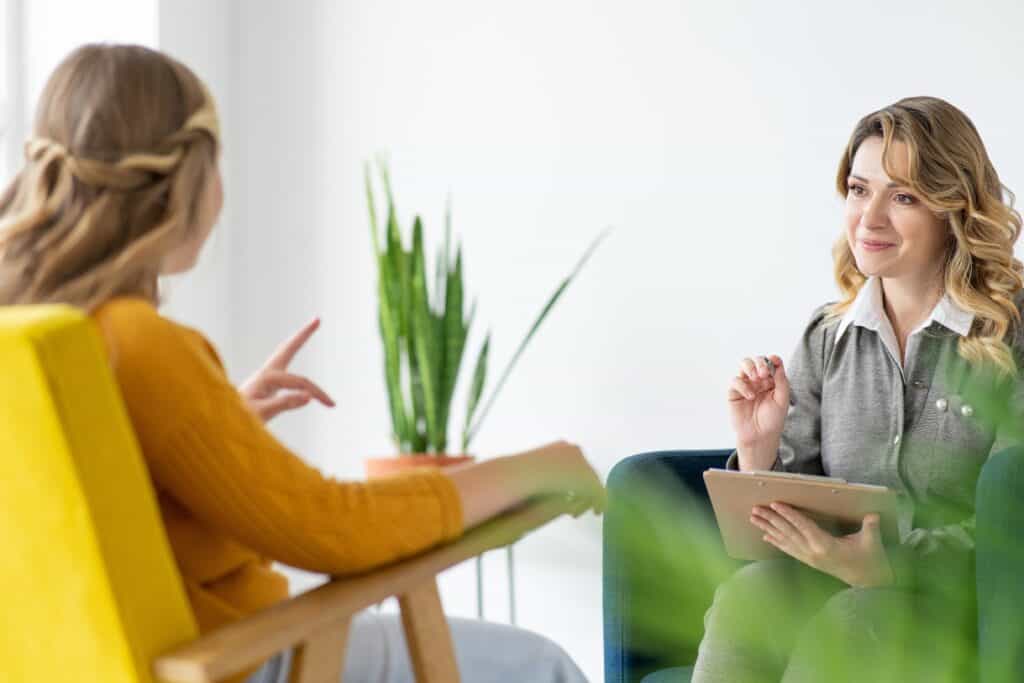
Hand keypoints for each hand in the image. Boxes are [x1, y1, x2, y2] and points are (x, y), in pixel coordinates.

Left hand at [240, 317, 335, 422]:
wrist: (218, 425)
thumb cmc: (237, 420)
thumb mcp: (261, 413)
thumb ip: (284, 403)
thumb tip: (309, 396)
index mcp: (266, 378)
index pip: (300, 382)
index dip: (317, 392)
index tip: (331, 405)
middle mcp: (266, 373)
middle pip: (288, 348)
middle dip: (303, 335)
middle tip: (317, 319)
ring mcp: (264, 379)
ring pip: (284, 354)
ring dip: (297, 342)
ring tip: (308, 329)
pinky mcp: (263, 386)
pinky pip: (282, 367)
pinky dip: (290, 356)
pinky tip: (292, 356)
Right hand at [445, 440, 605, 527]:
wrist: (522, 474)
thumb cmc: (514, 476)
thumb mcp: (518, 476)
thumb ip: (519, 481)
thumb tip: (507, 486)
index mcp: (559, 448)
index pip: (571, 463)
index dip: (569, 479)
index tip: (566, 494)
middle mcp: (574, 452)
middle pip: (585, 471)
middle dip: (581, 488)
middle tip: (576, 507)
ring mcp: (583, 464)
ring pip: (592, 483)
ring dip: (589, 498)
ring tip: (578, 514)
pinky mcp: (589, 479)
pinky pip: (598, 493)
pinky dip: (598, 503)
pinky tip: (596, 514)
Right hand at [728, 355, 788, 469]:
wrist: (760, 436)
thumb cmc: (772, 419)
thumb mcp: (782, 399)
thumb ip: (781, 380)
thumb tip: (777, 361)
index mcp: (771, 381)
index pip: (770, 363)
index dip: (772, 359)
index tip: (774, 360)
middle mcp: (758, 380)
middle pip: (756, 360)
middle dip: (760, 363)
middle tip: (764, 373)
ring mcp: (746, 385)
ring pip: (743, 365)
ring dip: (749, 367)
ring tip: (755, 378)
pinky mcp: (734, 392)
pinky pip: (735, 381)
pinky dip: (743, 386)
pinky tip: (750, 396)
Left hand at [750, 502, 893, 587]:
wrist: (868, 582)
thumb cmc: (870, 560)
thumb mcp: (872, 543)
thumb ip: (871, 528)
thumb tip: (873, 515)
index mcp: (826, 546)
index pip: (803, 526)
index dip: (789, 514)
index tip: (775, 504)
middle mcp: (813, 552)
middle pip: (788, 532)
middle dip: (771, 520)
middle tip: (755, 509)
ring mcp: (810, 558)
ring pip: (785, 541)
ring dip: (768, 529)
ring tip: (754, 519)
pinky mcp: (810, 562)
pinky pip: (789, 550)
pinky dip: (777, 542)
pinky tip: (765, 537)